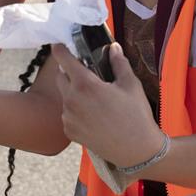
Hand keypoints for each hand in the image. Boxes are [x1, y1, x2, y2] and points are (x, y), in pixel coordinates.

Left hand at [53, 42, 163, 167]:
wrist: (136, 150)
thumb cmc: (135, 115)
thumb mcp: (130, 84)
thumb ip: (118, 62)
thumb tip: (113, 47)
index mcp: (85, 85)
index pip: (64, 60)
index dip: (60, 49)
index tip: (59, 44)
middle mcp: (72, 100)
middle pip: (61, 77)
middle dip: (69, 71)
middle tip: (87, 73)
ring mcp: (69, 118)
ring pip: (65, 96)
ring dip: (74, 92)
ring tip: (95, 99)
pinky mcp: (70, 132)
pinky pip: (67, 114)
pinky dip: (75, 110)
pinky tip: (93, 114)